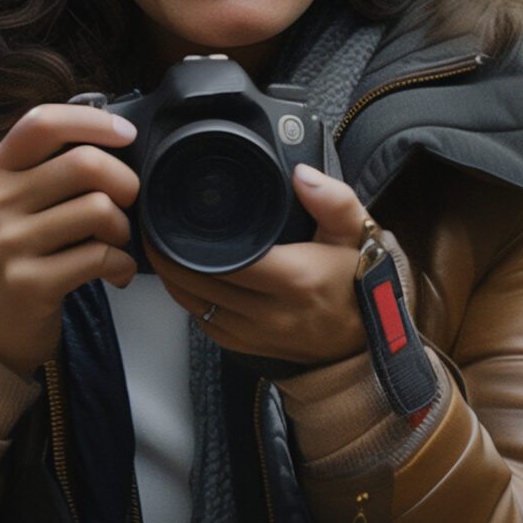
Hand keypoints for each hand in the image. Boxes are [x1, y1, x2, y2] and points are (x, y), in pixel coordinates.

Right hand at [0, 103, 141, 374]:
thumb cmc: (20, 259)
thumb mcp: (19, 206)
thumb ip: (52, 171)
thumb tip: (115, 140)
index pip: (42, 123)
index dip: (93, 121)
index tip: (126, 134)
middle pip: (84, 163)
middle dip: (125, 182)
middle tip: (128, 203)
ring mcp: (10, 243)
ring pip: (98, 209)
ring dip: (123, 229)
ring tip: (115, 244)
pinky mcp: (30, 282)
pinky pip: (100, 256)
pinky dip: (121, 265)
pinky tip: (115, 273)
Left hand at [152, 164, 370, 365]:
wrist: (369, 337)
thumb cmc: (358, 282)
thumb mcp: (356, 233)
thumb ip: (333, 200)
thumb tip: (302, 174)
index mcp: (295, 278)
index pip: (221, 260)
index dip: (184, 242)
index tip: (166, 220)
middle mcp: (271, 312)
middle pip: (196, 284)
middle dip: (166, 257)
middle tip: (153, 229)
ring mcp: (257, 335)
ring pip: (193, 306)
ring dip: (171, 280)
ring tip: (160, 251)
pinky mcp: (248, 348)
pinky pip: (204, 324)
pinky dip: (189, 301)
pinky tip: (184, 280)